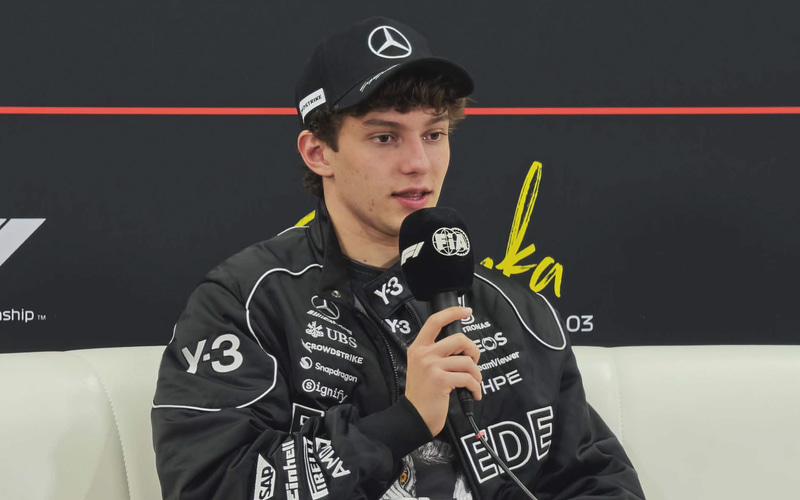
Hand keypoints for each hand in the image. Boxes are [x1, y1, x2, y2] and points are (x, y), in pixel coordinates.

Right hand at [405, 306, 481, 435]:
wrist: (414, 417)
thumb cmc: (422, 394)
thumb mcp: (422, 367)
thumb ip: (437, 354)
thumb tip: (462, 347)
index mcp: (418, 347)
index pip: (435, 321)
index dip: (452, 312)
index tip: (466, 310)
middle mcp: (423, 354)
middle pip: (459, 339)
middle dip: (474, 351)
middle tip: (473, 363)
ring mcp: (432, 366)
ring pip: (467, 361)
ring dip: (476, 374)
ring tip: (473, 383)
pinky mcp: (441, 380)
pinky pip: (468, 378)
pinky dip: (476, 387)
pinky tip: (474, 393)